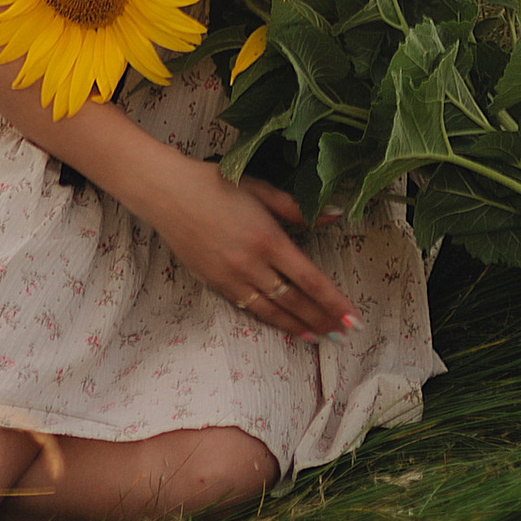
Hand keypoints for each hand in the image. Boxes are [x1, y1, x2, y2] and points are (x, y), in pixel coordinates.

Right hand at [150, 162, 355, 342]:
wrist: (167, 194)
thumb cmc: (216, 184)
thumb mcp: (261, 189)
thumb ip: (298, 208)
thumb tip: (336, 214)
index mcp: (269, 239)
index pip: (311, 280)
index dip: (334, 302)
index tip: (353, 318)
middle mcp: (253, 264)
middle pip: (296, 301)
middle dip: (323, 320)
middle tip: (344, 334)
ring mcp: (233, 278)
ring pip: (273, 311)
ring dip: (299, 326)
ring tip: (320, 337)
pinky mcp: (216, 284)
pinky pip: (250, 308)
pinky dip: (272, 320)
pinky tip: (286, 325)